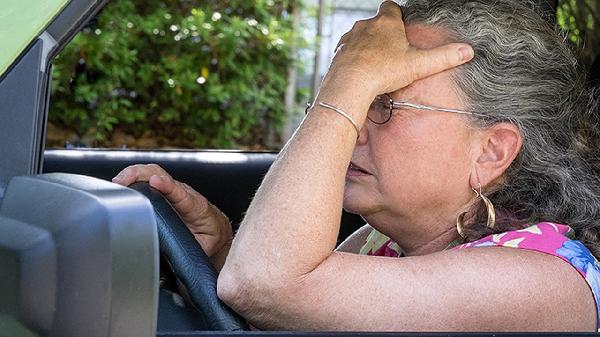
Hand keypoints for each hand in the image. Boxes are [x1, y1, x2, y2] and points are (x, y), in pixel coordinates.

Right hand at [112, 164, 232, 257]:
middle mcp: (183, 194)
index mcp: (195, 207)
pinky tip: (121, 183)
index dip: (167, 186)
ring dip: (134, 174)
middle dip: (140, 174)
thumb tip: (179, 258)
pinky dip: (134, 177)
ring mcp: (174, 190)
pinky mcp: (166, 191)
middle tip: (121, 182)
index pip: (181, 194)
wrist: (217, 230)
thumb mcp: (204, 246)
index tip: (154, 182)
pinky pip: (150, 177)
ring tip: (117, 182)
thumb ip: (193, 249)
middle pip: (162, 175)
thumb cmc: (209, 238)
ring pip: (154, 173)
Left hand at [316, 1, 473, 118]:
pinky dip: (354, 57)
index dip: (397, 15)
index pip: (391, 6)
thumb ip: (443, 57)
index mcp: (386, 23)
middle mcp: (366, 25)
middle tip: (394, 51)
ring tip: (377, 63)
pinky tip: (361, 70)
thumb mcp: (418, 65)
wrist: (349, 85)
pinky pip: (348, 50)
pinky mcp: (338, 52)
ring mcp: (350, 38)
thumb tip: (467, 51)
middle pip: (376, 23)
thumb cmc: (382, 72)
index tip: (402, 26)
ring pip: (361, 36)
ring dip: (368, 46)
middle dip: (384, 34)